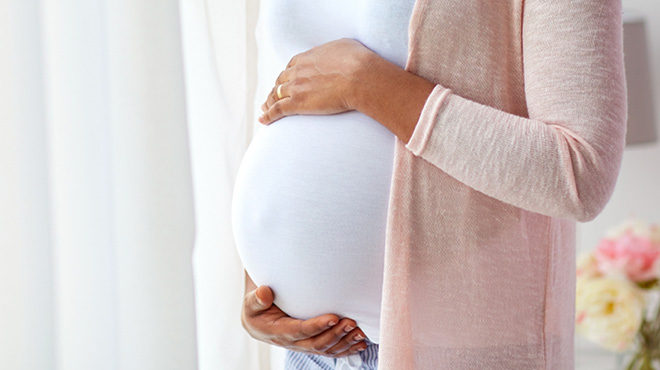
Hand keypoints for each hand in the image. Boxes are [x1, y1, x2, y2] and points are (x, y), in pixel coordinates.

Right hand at [241, 285, 368, 357]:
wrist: (257, 320)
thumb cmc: (256, 308)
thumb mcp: (251, 302)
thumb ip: (256, 299)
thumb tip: (264, 293)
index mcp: (278, 332)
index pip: (300, 331)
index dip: (318, 326)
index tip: (334, 317)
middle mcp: (292, 342)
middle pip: (316, 343)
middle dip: (336, 334)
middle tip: (352, 323)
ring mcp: (303, 345)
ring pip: (326, 349)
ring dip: (344, 342)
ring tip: (360, 332)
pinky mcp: (312, 344)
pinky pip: (330, 351)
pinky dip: (346, 348)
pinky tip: (360, 343)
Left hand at [258, 37, 375, 124]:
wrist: (359, 76)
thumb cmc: (358, 61)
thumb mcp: (344, 46)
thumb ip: (334, 50)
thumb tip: (334, 53)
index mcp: (307, 57)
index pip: (290, 67)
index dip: (287, 75)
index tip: (286, 81)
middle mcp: (297, 71)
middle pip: (280, 81)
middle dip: (276, 88)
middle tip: (273, 96)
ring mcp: (296, 87)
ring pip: (276, 95)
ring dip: (269, 102)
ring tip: (265, 109)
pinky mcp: (298, 103)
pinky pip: (277, 110)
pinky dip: (268, 115)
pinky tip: (263, 120)